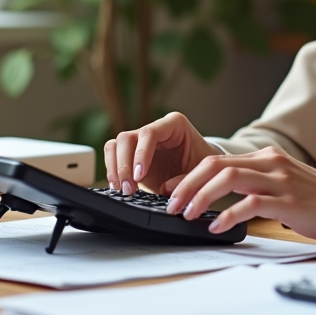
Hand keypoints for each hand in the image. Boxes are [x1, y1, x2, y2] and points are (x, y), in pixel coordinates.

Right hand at [103, 112, 219, 195]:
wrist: (202, 169)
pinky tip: (119, 187)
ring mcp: (141, 140)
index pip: (150, 133)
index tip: (140, 176)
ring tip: (124, 190)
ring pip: (115, 145)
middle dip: (124, 165)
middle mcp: (154, 128)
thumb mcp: (202, 171)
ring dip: (115, 169)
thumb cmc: (203, 164)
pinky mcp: (132, 154)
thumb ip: (186, 179)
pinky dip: (112, 172)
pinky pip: (112, 156)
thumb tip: (166, 188)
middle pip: (127, 138)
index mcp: (174, 124)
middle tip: (130, 189)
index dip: (141, 154)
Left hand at [165, 147, 315, 244]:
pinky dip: (228, 214)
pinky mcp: (288, 201)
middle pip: (215, 165)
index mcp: (267, 157)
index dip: (188, 174)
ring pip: (227, 178)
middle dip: (187, 184)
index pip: (217, 159)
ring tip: (186, 214)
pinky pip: (249, 203)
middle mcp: (271, 163)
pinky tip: (216, 226)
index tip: (168, 189)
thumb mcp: (284, 186)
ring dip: (200, 197)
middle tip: (170, 204)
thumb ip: (256, 186)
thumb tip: (220, 201)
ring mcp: (280, 181)